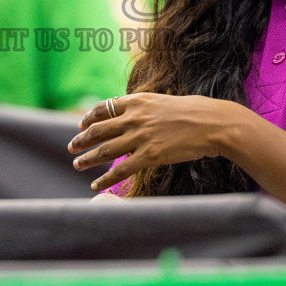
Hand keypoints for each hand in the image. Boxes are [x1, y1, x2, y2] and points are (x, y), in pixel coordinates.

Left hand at [67, 92, 251, 192]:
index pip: (104, 108)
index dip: (89, 117)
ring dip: (87, 158)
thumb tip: (135, 117)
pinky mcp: (149, 155)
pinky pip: (120, 170)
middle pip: (98, 129)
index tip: (81, 124)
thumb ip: (146, 108)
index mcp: (138, 100)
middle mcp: (134, 117)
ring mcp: (140, 136)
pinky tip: (95, 184)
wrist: (212, 123)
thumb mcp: (164, 101)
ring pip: (104, 149)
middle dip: (82, 139)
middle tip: (72, 147)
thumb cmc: (195, 112)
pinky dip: (104, 179)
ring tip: (77, 164)